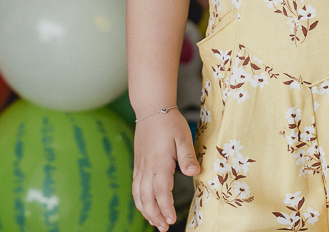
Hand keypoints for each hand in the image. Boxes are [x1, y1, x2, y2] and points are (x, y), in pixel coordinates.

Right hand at [132, 109, 197, 230]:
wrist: (151, 108)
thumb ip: (187, 156)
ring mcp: (140, 166)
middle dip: (154, 215)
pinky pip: (135, 186)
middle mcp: (146, 166)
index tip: (171, 220)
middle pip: (146, 197)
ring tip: (154, 222)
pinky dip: (139, 200)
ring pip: (138, 194)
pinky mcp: (138, 164)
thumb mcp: (183, 137)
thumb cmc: (169, 122)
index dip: (165, 207)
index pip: (161, 191)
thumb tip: (193, 173)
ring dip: (145, 210)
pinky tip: (145, 205)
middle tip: (163, 228)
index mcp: (159, 162)